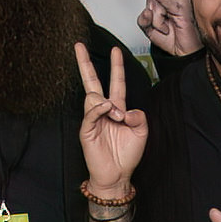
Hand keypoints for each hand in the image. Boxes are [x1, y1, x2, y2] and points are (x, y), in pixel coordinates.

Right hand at [75, 42, 146, 195]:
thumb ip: (139, 116)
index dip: (116, 67)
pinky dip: (99, 108)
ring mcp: (93, 119)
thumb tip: (126, 109)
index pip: (115, 82)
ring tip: (117, 116)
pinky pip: (90, 112)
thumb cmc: (127, 155)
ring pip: (93, 96)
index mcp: (117, 108)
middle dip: (85, 63)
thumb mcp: (141, 132)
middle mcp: (103, 111)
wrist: (117, 175)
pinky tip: (107, 110)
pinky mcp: (86, 129)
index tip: (116, 50)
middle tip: (78, 46)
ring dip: (106, 101)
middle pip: (92, 82)